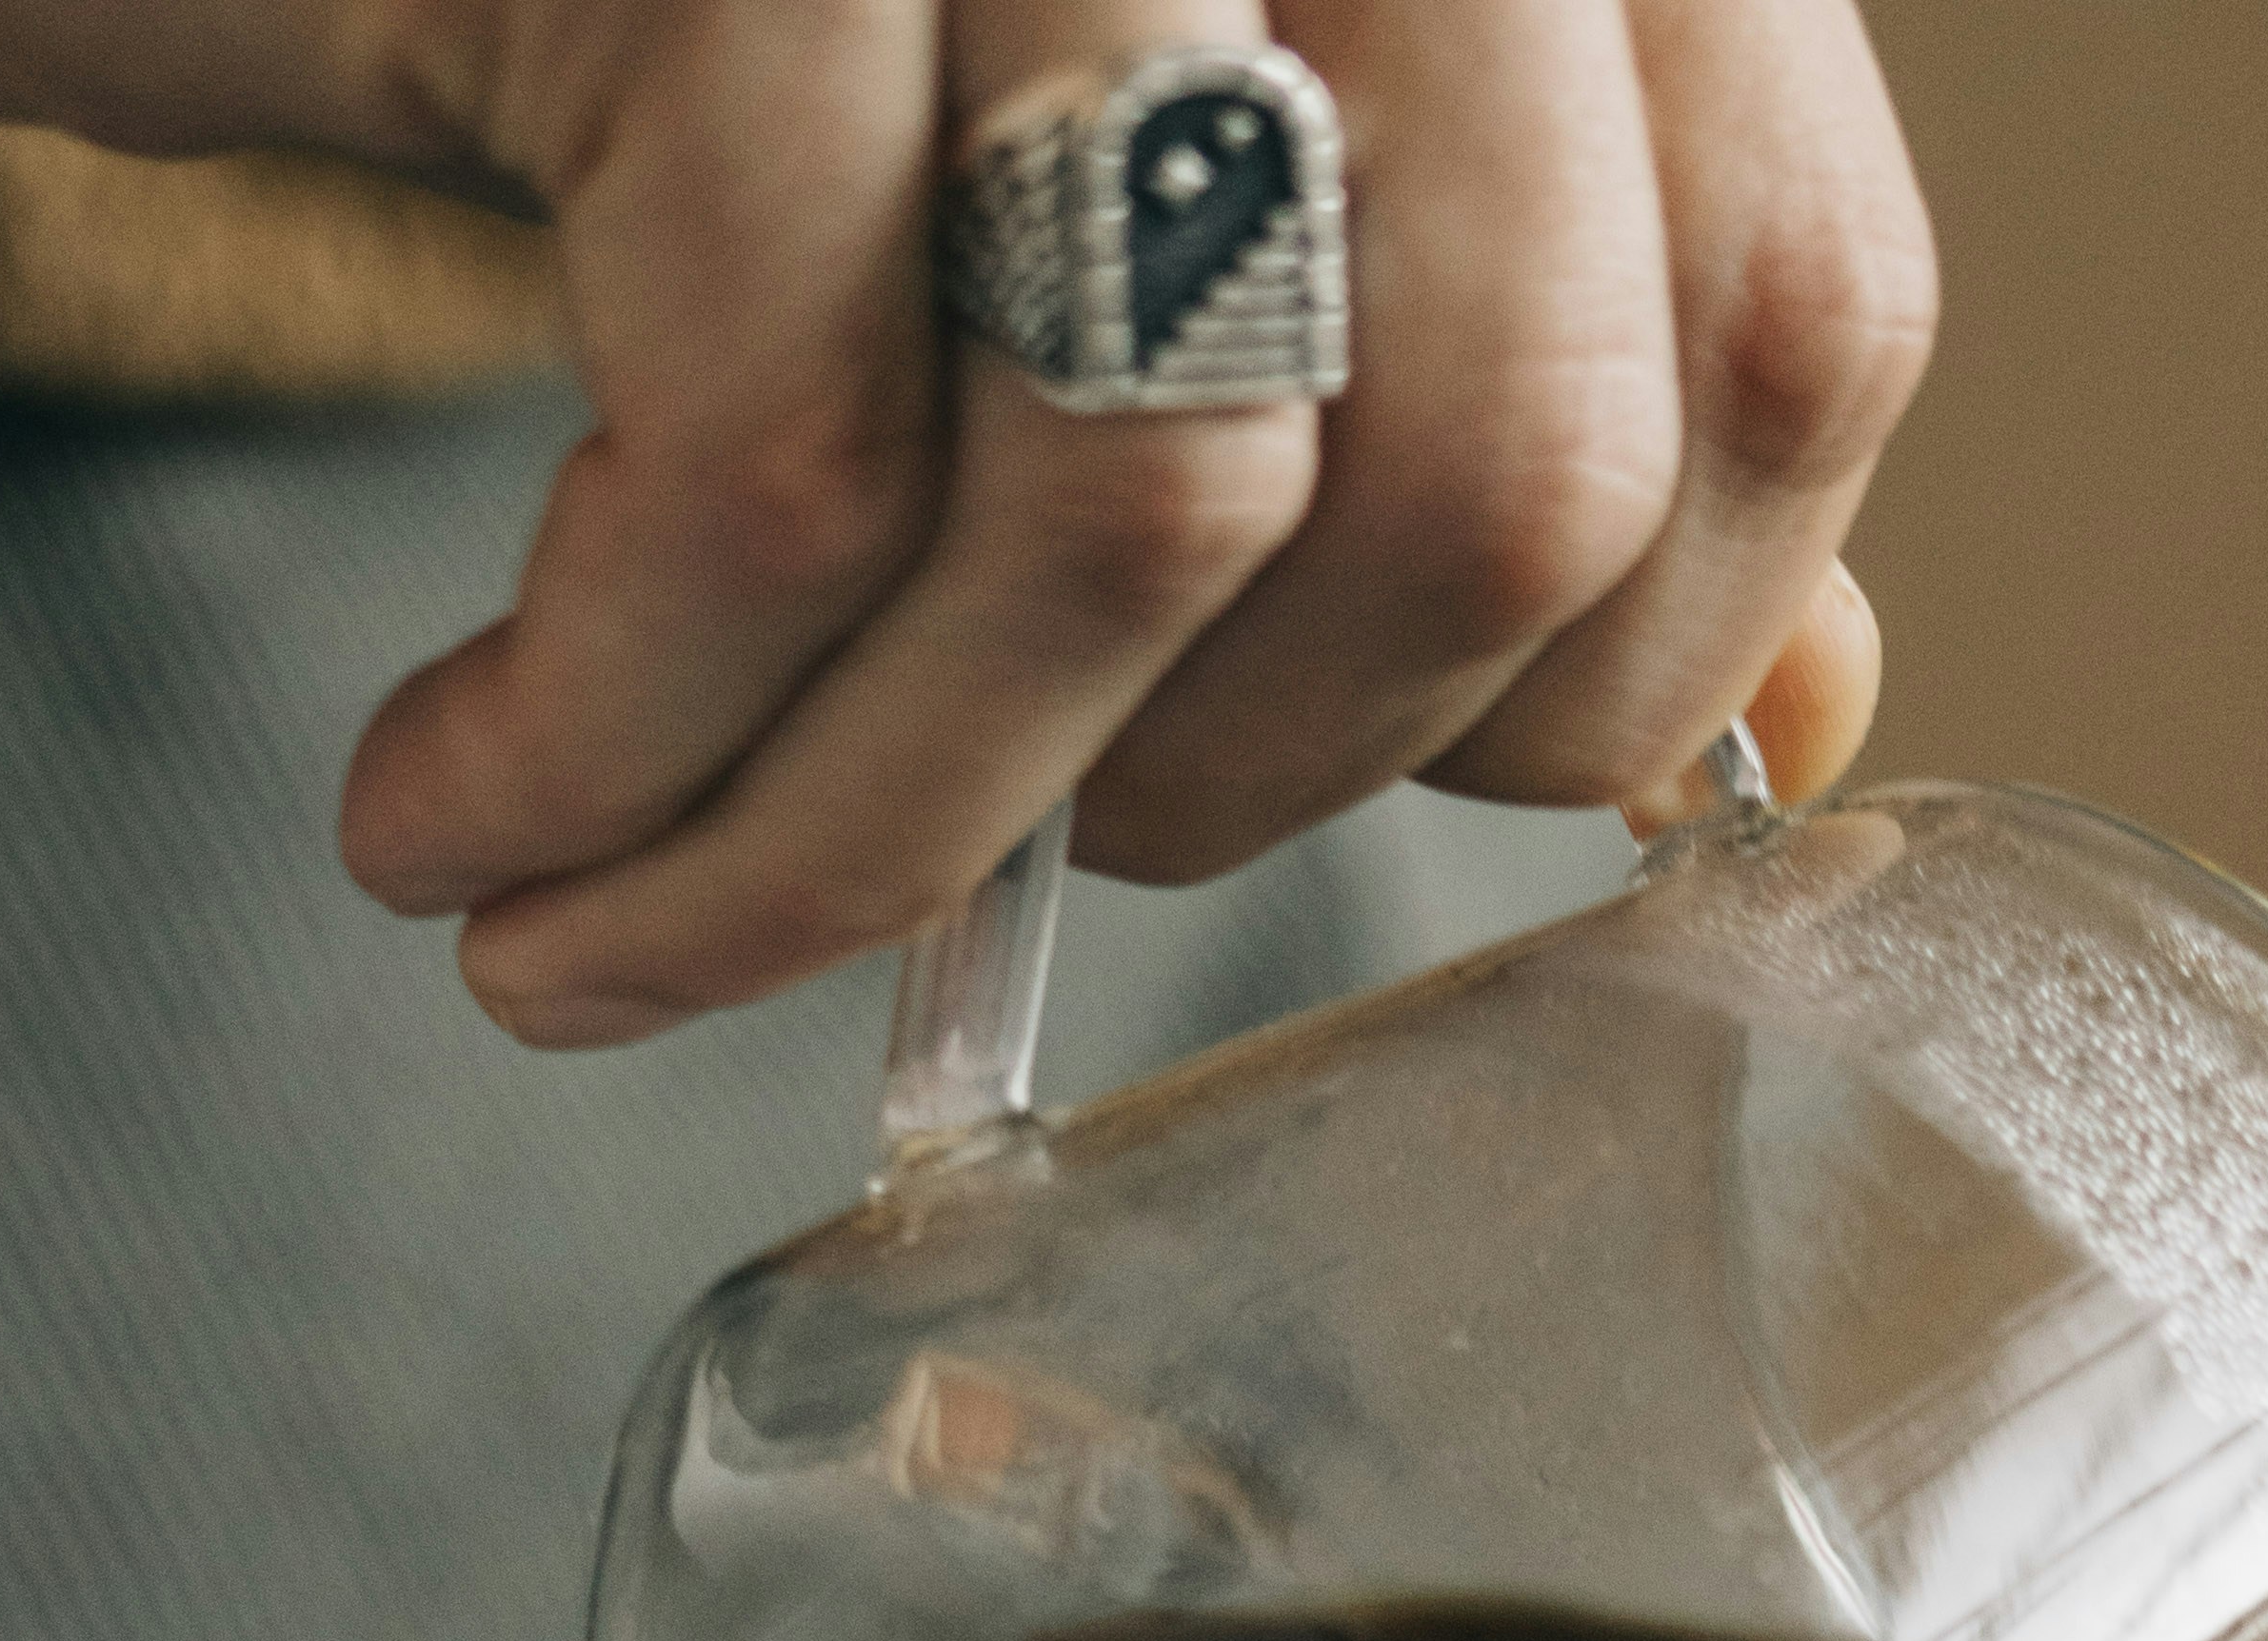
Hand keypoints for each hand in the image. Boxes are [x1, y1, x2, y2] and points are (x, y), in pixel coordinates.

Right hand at [0, 0, 1930, 1038]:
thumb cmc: (644, 7)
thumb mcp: (1139, 159)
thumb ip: (1492, 367)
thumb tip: (1787, 702)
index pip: (1778, 310)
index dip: (1596, 654)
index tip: (1347, 776)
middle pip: (1513, 459)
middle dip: (1247, 788)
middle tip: (985, 868)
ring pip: (1137, 519)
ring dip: (854, 833)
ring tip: (624, 922)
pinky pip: (779, 480)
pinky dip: (622, 750)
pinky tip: (480, 816)